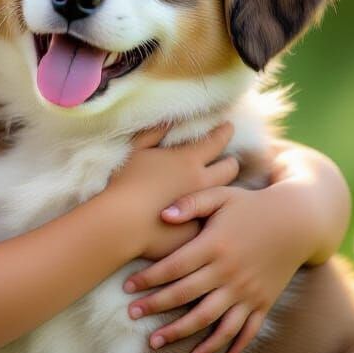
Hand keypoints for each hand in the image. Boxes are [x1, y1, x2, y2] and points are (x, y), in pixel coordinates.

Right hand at [103, 122, 239, 257]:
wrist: (122, 224)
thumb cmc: (125, 183)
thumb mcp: (137, 150)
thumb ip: (154, 133)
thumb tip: (168, 121)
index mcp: (188, 161)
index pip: (216, 141)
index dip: (224, 132)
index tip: (228, 126)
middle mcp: (201, 183)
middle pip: (229, 170)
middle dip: (231, 162)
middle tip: (229, 160)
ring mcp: (202, 208)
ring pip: (224, 195)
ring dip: (222, 188)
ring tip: (215, 187)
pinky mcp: (197, 231)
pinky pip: (207, 219)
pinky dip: (205, 213)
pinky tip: (198, 214)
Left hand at [123, 176, 313, 352]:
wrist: (298, 220)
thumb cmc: (252, 205)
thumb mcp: (222, 195)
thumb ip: (191, 202)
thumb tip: (162, 215)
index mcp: (215, 245)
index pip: (173, 268)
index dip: (148, 279)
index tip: (126, 287)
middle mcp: (229, 272)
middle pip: (186, 297)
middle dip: (155, 307)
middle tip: (131, 314)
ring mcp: (247, 291)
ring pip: (211, 320)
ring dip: (183, 334)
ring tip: (157, 342)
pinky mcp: (263, 302)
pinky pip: (246, 331)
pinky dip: (230, 347)